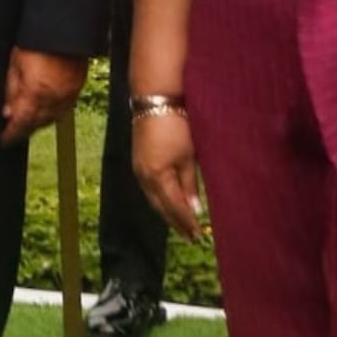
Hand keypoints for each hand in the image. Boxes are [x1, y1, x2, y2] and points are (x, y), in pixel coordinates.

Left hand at [0, 49, 87, 144]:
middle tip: (13, 129)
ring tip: (28, 117)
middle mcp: (55, 98)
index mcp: (36, 93)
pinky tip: (45, 106)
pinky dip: (53, 110)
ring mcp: (69, 93)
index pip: (21, 124)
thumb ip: (11, 91)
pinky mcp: (79, 86)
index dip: (11, 135)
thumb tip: (8, 113)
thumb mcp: (15, 63)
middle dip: (25, 128)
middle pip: (38, 124)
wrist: (64, 26)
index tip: (4, 140)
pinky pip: (65, 107)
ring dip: (39, 121)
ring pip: (53, 118)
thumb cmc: (36, 40)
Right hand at [132, 110, 204, 241]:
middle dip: (176, 222)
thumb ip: (190, 184)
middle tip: (191, 236)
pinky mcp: (139, 162)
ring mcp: (139, 170)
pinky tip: (169, 202)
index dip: (186, 222)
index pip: (174, 207)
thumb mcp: (188, 156)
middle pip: (161, 207)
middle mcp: (144, 178)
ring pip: (154, 199)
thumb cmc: (176, 125)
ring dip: (168, 213)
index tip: (198, 235)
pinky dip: (161, 200)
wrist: (155, 100)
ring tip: (182, 224)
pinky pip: (149, 189)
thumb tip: (194, 209)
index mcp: (158, 177)